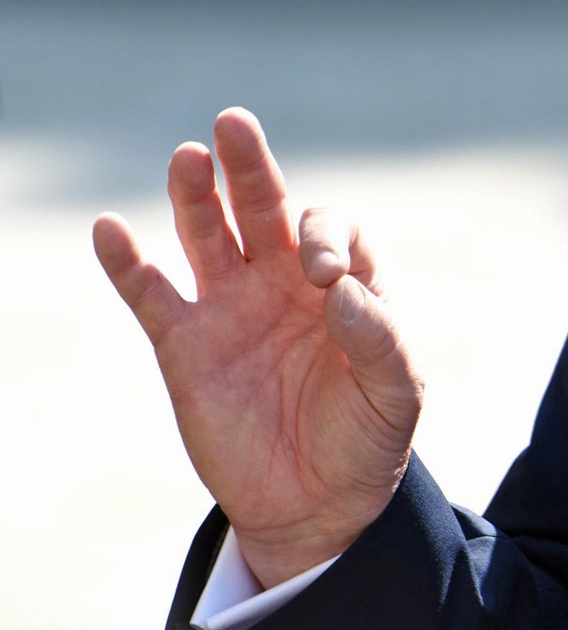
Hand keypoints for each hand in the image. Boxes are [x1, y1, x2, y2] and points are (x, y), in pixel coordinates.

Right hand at [93, 108, 422, 588]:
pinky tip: (110, 228)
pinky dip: (127, 261)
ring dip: (195, 196)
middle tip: (234, 124)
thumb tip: (338, 290)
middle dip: (250, 167)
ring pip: (207, 234)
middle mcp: (283, 283)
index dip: (325, 238)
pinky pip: (150, 292)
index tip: (323, 277)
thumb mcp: (395, 393)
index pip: (330, 230)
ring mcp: (231, 308)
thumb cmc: (367, 440)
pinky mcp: (185, 344)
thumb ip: (377, 339)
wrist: (317, 505)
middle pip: (264, 207)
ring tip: (188, 157)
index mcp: (344, 284)